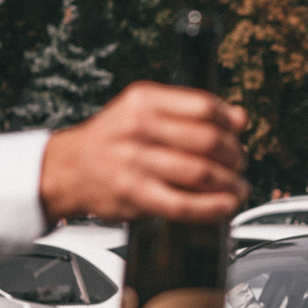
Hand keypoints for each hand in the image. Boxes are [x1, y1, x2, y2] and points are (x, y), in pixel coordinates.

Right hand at [41, 82, 249, 223]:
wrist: (68, 169)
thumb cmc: (112, 140)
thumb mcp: (143, 110)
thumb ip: (190, 111)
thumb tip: (240, 118)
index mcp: (145, 100)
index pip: (205, 107)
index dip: (230, 123)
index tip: (238, 134)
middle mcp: (139, 127)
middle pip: (208, 140)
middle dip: (234, 155)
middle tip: (239, 164)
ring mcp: (135, 161)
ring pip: (201, 172)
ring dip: (229, 183)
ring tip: (237, 188)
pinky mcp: (134, 193)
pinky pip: (184, 204)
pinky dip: (212, 207)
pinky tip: (225, 206)